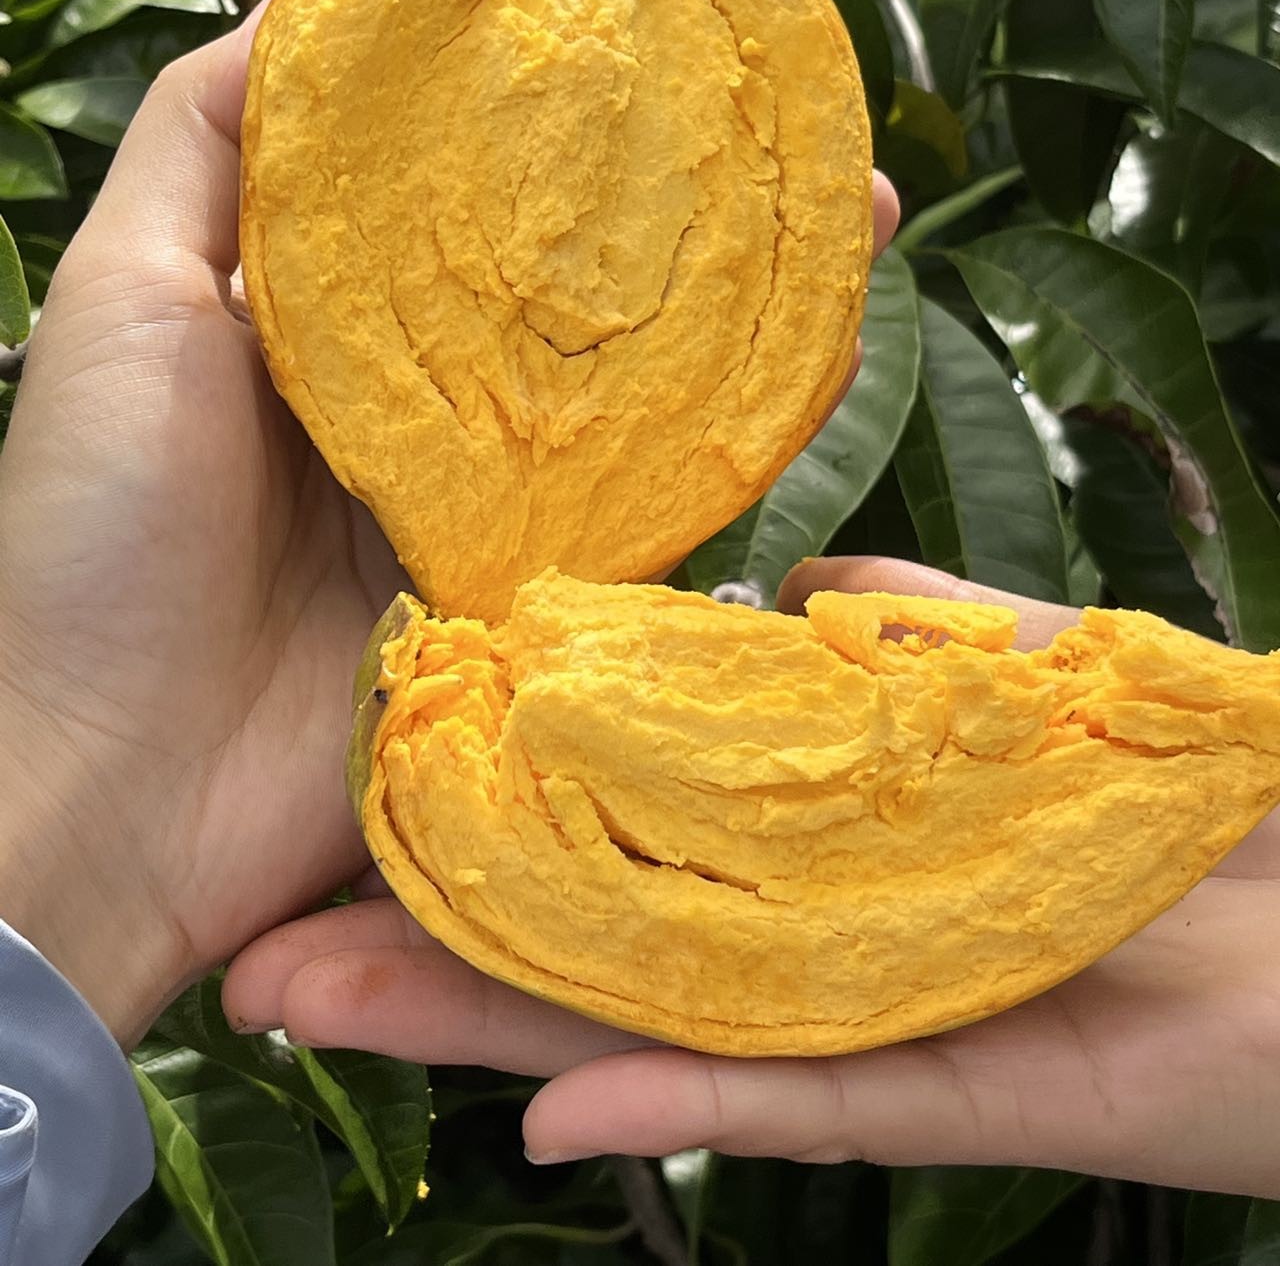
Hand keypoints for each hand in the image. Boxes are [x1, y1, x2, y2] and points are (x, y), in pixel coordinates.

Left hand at [0, 17, 895, 1047]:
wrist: (113, 788)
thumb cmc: (95, 530)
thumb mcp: (124, 296)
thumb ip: (203, 145)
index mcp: (331, 313)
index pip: (463, 179)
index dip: (553, 99)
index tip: (647, 18)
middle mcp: (425, 395)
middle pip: (574, 272)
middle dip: (688, 190)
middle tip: (793, 114)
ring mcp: (492, 496)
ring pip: (638, 377)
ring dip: (746, 298)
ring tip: (853, 213)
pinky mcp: (538, 595)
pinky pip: (653, 506)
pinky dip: (739, 439)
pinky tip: (825, 361)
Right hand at [226, 559, 1279, 1198]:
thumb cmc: (1214, 767)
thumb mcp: (1052, 663)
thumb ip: (925, 634)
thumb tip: (799, 595)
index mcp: (837, 824)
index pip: (639, 816)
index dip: (506, 811)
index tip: (371, 787)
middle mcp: (822, 923)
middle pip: (605, 935)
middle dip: (438, 942)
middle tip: (265, 944)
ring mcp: (871, 1011)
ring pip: (657, 1022)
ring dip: (495, 1024)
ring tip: (324, 1007)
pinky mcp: (951, 1089)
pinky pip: (792, 1096)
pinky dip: (674, 1098)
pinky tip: (537, 1101)